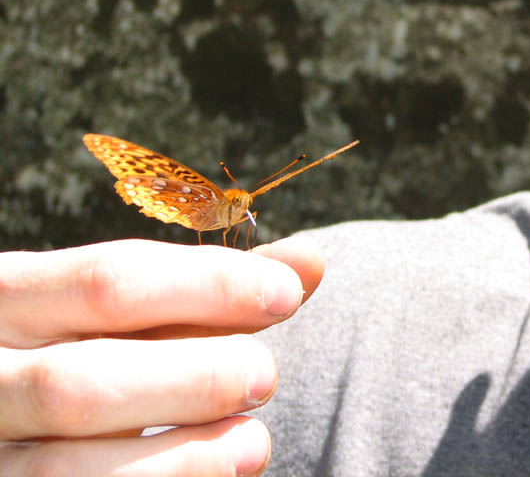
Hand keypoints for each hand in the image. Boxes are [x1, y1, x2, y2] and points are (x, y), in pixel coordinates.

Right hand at [0, 237, 324, 475]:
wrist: (15, 417)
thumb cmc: (86, 346)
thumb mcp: (125, 310)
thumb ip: (210, 292)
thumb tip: (310, 262)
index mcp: (8, 297)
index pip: (108, 280)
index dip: (207, 286)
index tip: (288, 293)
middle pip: (80, 382)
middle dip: (192, 378)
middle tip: (265, 376)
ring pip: (62, 469)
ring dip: (177, 461)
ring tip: (252, 444)